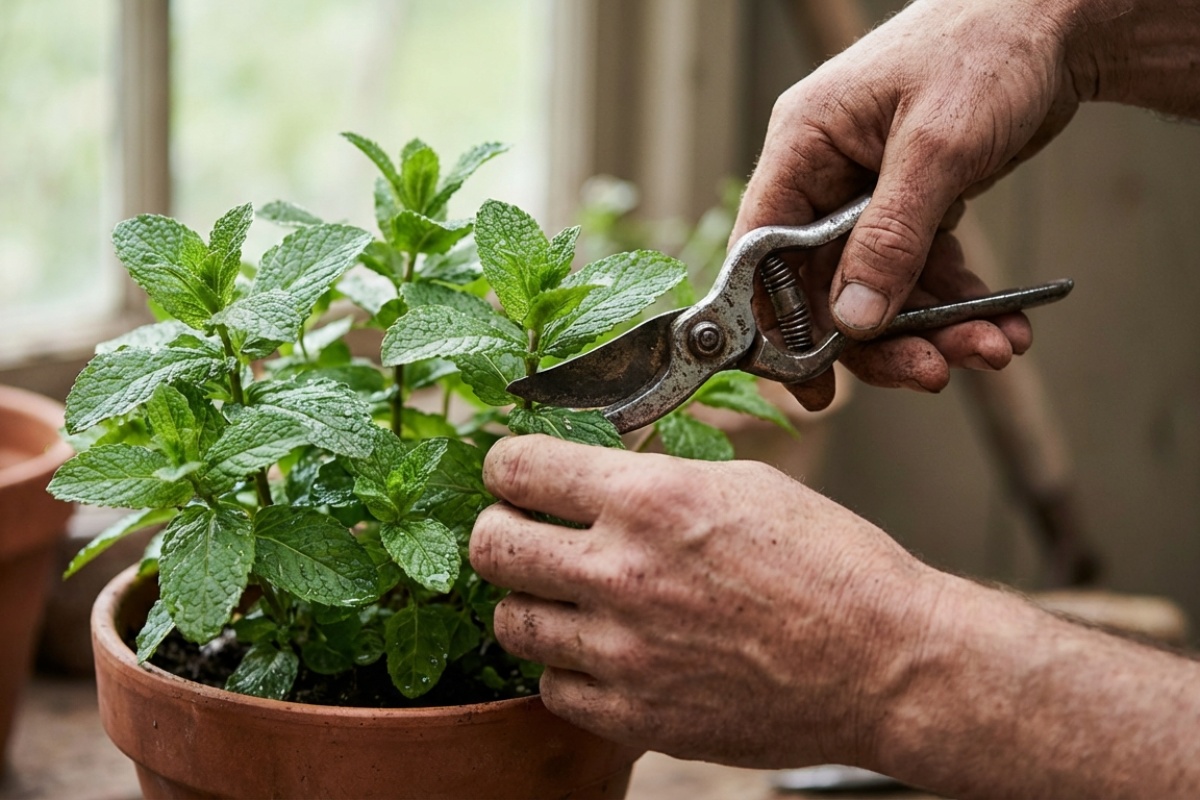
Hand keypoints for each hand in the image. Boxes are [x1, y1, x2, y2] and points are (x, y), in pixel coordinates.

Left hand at [469, 435, 942, 767]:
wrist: (885, 664)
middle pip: (492, 547)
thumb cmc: (830, 567)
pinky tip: (605, 651)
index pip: (518, 469)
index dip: (507, 466)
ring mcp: (623, 653)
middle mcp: (623, 572)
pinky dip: (568, 668)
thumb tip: (594, 478)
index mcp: (651, 499)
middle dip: (500, 531)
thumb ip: (654, 480)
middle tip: (524, 533)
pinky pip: (553, 688)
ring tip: (569, 596)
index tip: (515, 476)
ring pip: (510, 623)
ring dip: (532, 603)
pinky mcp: (635, 717)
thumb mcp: (742, 485)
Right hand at [737, 0, 1085, 408]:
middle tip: (931, 372)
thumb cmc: (986, 47)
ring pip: (881, 288)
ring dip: (933, 327)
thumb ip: (891, 236)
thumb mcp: (936, 147)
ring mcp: (870, 193)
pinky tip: (1001, 324)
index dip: (779, 323)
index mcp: (804, 147)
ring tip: (990, 347)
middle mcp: (827, 175)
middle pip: (827, 284)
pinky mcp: (914, 205)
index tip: (811, 381)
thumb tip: (853, 318)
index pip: (763, 250)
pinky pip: (923, 271)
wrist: (1057, 18)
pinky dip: (958, 303)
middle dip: (881, 336)